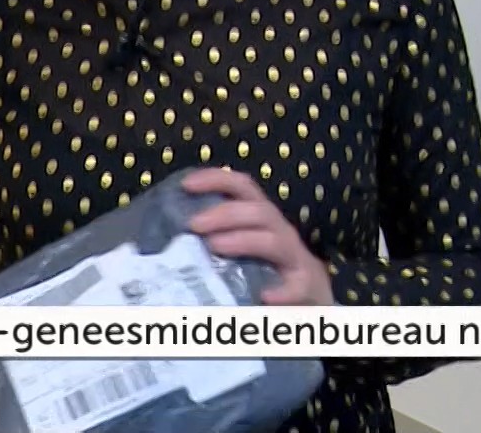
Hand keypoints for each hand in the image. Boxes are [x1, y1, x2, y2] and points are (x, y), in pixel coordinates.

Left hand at [182, 167, 334, 305]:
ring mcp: (296, 260)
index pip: (242, 187)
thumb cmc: (267, 273)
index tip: (186, 185)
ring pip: (274, 242)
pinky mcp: (308, 288)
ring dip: (244, 241)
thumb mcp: (241, 251)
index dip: (216, 179)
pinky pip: (297, 287)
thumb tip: (167, 239)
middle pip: (258, 211)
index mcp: (261, 219)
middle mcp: (280, 232)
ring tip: (216, 247)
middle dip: (224, 213)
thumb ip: (213, 241)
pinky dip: (282, 291)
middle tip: (193, 224)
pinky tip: (265, 297)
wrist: (314, 301)